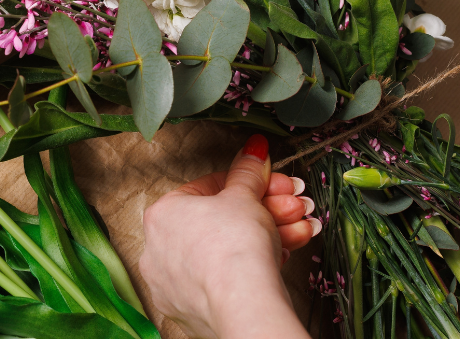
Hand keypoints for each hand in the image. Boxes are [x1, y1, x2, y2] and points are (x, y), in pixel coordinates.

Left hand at [139, 135, 318, 338]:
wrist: (245, 305)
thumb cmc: (235, 246)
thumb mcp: (246, 194)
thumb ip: (248, 169)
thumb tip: (254, 148)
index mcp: (162, 214)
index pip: (208, 187)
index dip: (247, 181)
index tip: (269, 181)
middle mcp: (159, 250)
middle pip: (221, 219)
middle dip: (265, 208)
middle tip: (291, 203)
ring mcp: (175, 285)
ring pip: (227, 248)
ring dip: (269, 232)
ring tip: (299, 227)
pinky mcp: (194, 310)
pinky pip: (225, 277)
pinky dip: (254, 263)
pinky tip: (285, 251)